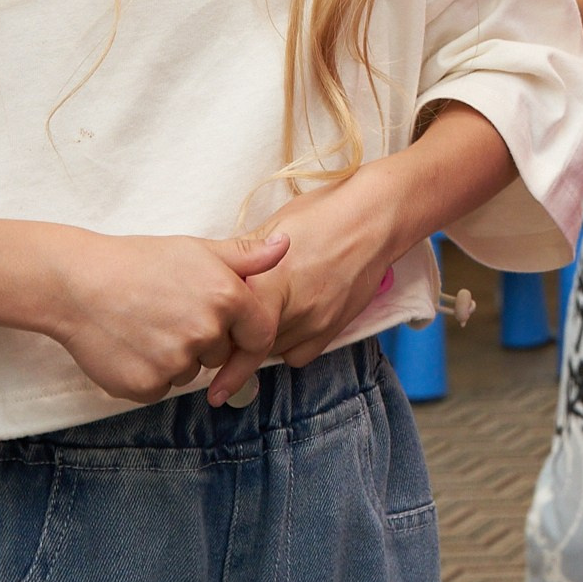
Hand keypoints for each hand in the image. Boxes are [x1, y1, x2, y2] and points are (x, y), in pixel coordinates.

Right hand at [48, 231, 289, 405]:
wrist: (77, 284)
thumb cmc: (139, 261)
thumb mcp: (197, 249)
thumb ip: (246, 256)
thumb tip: (286, 247)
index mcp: (227, 296)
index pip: (259, 334)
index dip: (245, 333)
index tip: (228, 330)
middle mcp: (206, 332)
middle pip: (221, 353)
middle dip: (204, 340)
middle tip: (170, 313)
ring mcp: (176, 362)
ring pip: (190, 372)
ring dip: (175, 358)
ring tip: (146, 325)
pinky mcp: (146, 387)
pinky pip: (161, 389)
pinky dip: (149, 374)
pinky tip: (130, 345)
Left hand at [206, 166, 417, 403]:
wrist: (375, 218)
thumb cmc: (323, 214)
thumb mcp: (273, 227)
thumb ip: (241, 258)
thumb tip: (211, 274)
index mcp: (268, 282)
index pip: (232, 333)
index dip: (218, 348)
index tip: (207, 367)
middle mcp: (292, 309)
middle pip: (250, 345)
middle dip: (234, 343)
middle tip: (222, 339)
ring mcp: (315, 321)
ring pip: (273, 352)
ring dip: (260, 343)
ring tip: (255, 323)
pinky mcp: (334, 327)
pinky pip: (299, 354)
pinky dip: (287, 346)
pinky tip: (285, 325)